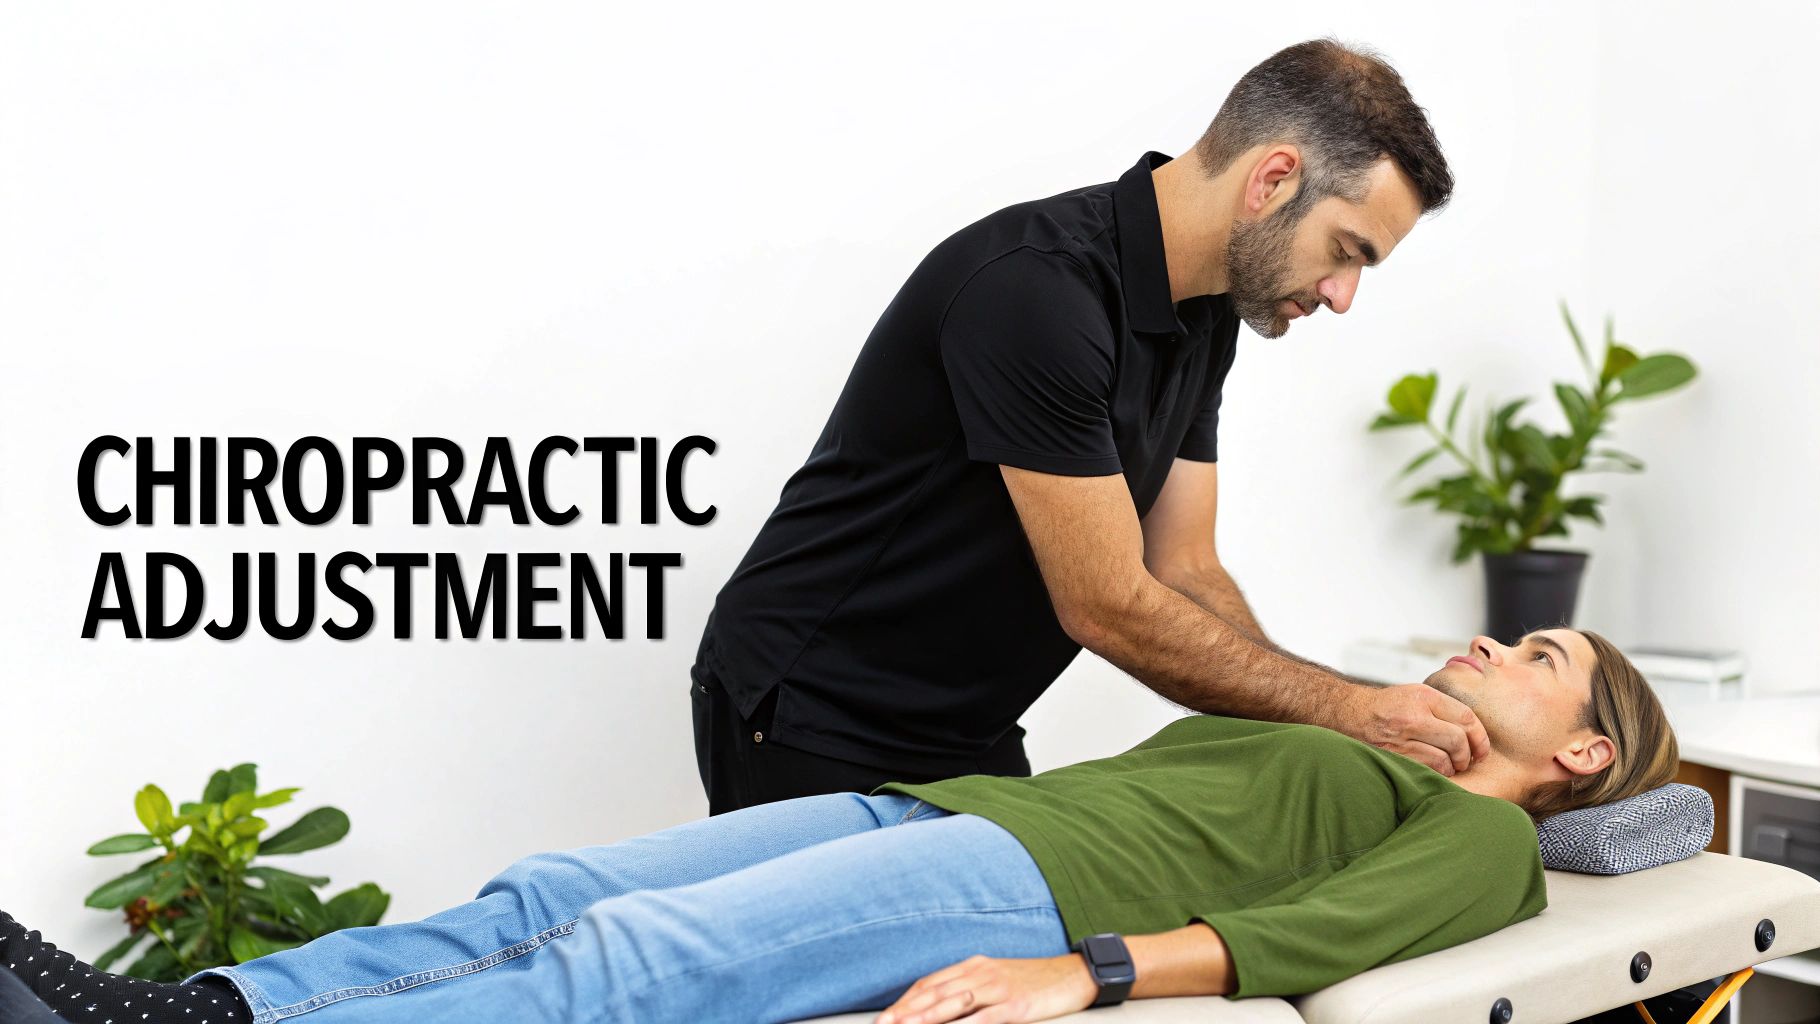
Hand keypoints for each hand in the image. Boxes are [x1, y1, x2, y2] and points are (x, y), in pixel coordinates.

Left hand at [876, 953, 1097, 1023]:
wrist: (1074, 974)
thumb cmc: (1033, 980)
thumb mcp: (997, 978)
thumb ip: (969, 989)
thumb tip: (939, 1008)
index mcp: (973, 966)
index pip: (930, 983)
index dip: (905, 1001)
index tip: (885, 1017)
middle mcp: (981, 974)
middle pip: (935, 992)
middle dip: (905, 1011)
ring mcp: (998, 989)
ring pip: (954, 1002)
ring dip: (926, 1017)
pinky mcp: (1016, 1006)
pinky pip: (985, 1018)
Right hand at [1337, 683, 1490, 775]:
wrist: (1347, 712)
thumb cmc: (1386, 706)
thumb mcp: (1414, 693)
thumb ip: (1442, 706)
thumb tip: (1475, 727)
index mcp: (1424, 696)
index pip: (1466, 717)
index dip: (1480, 737)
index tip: (1482, 749)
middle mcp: (1413, 715)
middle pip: (1458, 741)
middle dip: (1467, 756)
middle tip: (1466, 760)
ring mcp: (1401, 737)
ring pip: (1444, 760)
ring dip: (1451, 767)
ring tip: (1449, 766)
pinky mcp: (1392, 755)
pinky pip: (1425, 770)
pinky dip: (1435, 773)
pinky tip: (1432, 769)